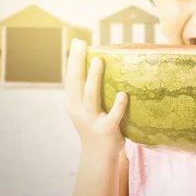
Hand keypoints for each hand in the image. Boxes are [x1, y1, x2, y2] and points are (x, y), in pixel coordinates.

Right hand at [64, 38, 128, 158]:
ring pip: (91, 97)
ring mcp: (91, 120)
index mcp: (72, 103)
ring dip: (94, 78)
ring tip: (99, 60)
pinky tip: (124, 94)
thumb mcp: (86, 107)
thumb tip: (99, 61)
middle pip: (76, 83)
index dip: (73, 59)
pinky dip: (118, 106)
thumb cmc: (95, 124)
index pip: (70, 77)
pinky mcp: (106, 130)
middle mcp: (78, 110)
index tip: (77, 41)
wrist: (98, 155)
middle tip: (82, 43)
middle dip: (77, 62)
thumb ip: (88, 89)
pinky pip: (112, 117)